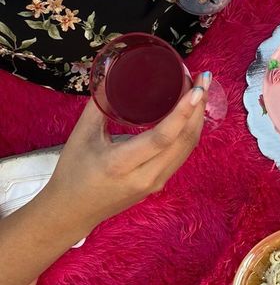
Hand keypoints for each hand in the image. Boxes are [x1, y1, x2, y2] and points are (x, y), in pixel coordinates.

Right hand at [43, 77, 207, 235]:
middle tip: (203, 79)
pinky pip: (182, 155)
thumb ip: (100, 103)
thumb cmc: (73, 172)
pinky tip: (191, 114)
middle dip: (198, 107)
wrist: (72, 212)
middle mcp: (145, 177)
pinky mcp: (159, 184)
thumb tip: (115, 72)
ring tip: (200, 90)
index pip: (162, 137)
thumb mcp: (81, 135)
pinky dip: (189, 132)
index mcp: (121, 164)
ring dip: (197, 118)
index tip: (197, 87)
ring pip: (187, 148)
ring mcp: (155, 183)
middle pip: (183, 140)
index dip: (183, 111)